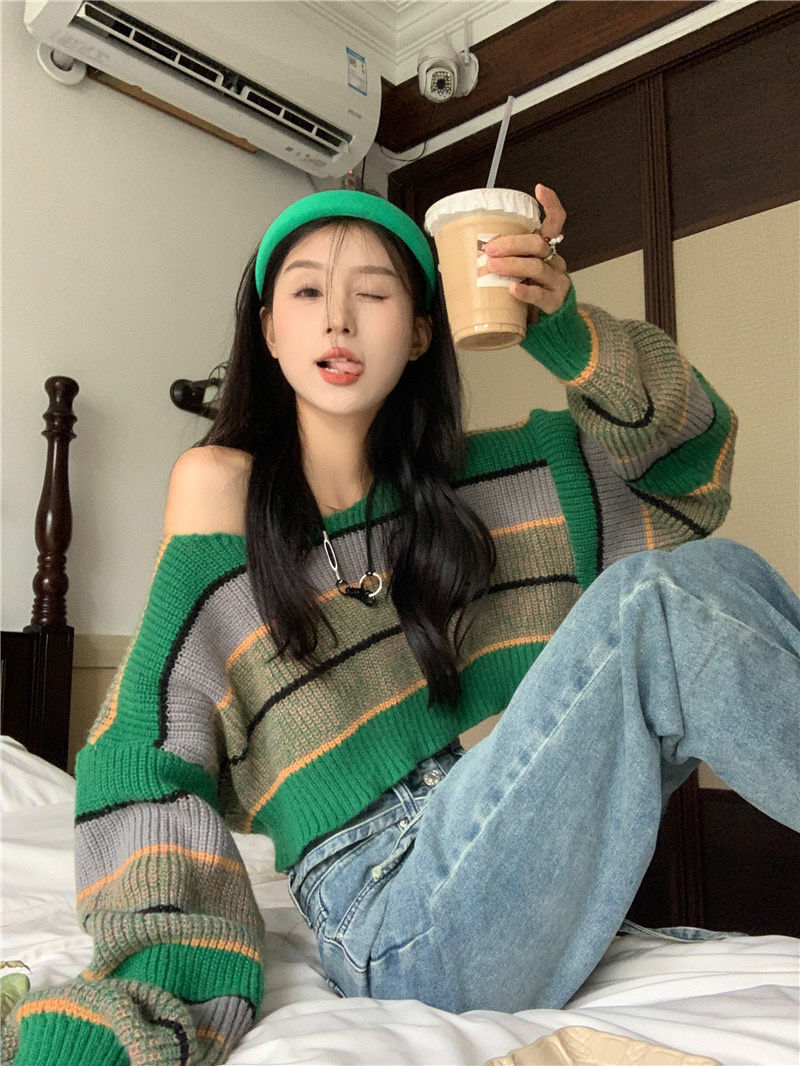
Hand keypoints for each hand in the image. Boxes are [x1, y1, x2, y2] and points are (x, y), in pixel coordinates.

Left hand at [483, 184, 569, 316]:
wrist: (548, 326)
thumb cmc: (525, 294)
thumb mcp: (515, 273)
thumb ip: (499, 260)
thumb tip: (454, 254)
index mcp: (545, 250)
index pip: (555, 221)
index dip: (550, 204)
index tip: (539, 189)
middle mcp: (554, 261)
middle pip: (537, 244)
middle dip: (512, 244)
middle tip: (489, 249)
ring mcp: (557, 281)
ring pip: (537, 267)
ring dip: (512, 265)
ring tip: (492, 266)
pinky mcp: (555, 302)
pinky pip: (540, 294)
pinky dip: (525, 292)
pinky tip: (513, 289)